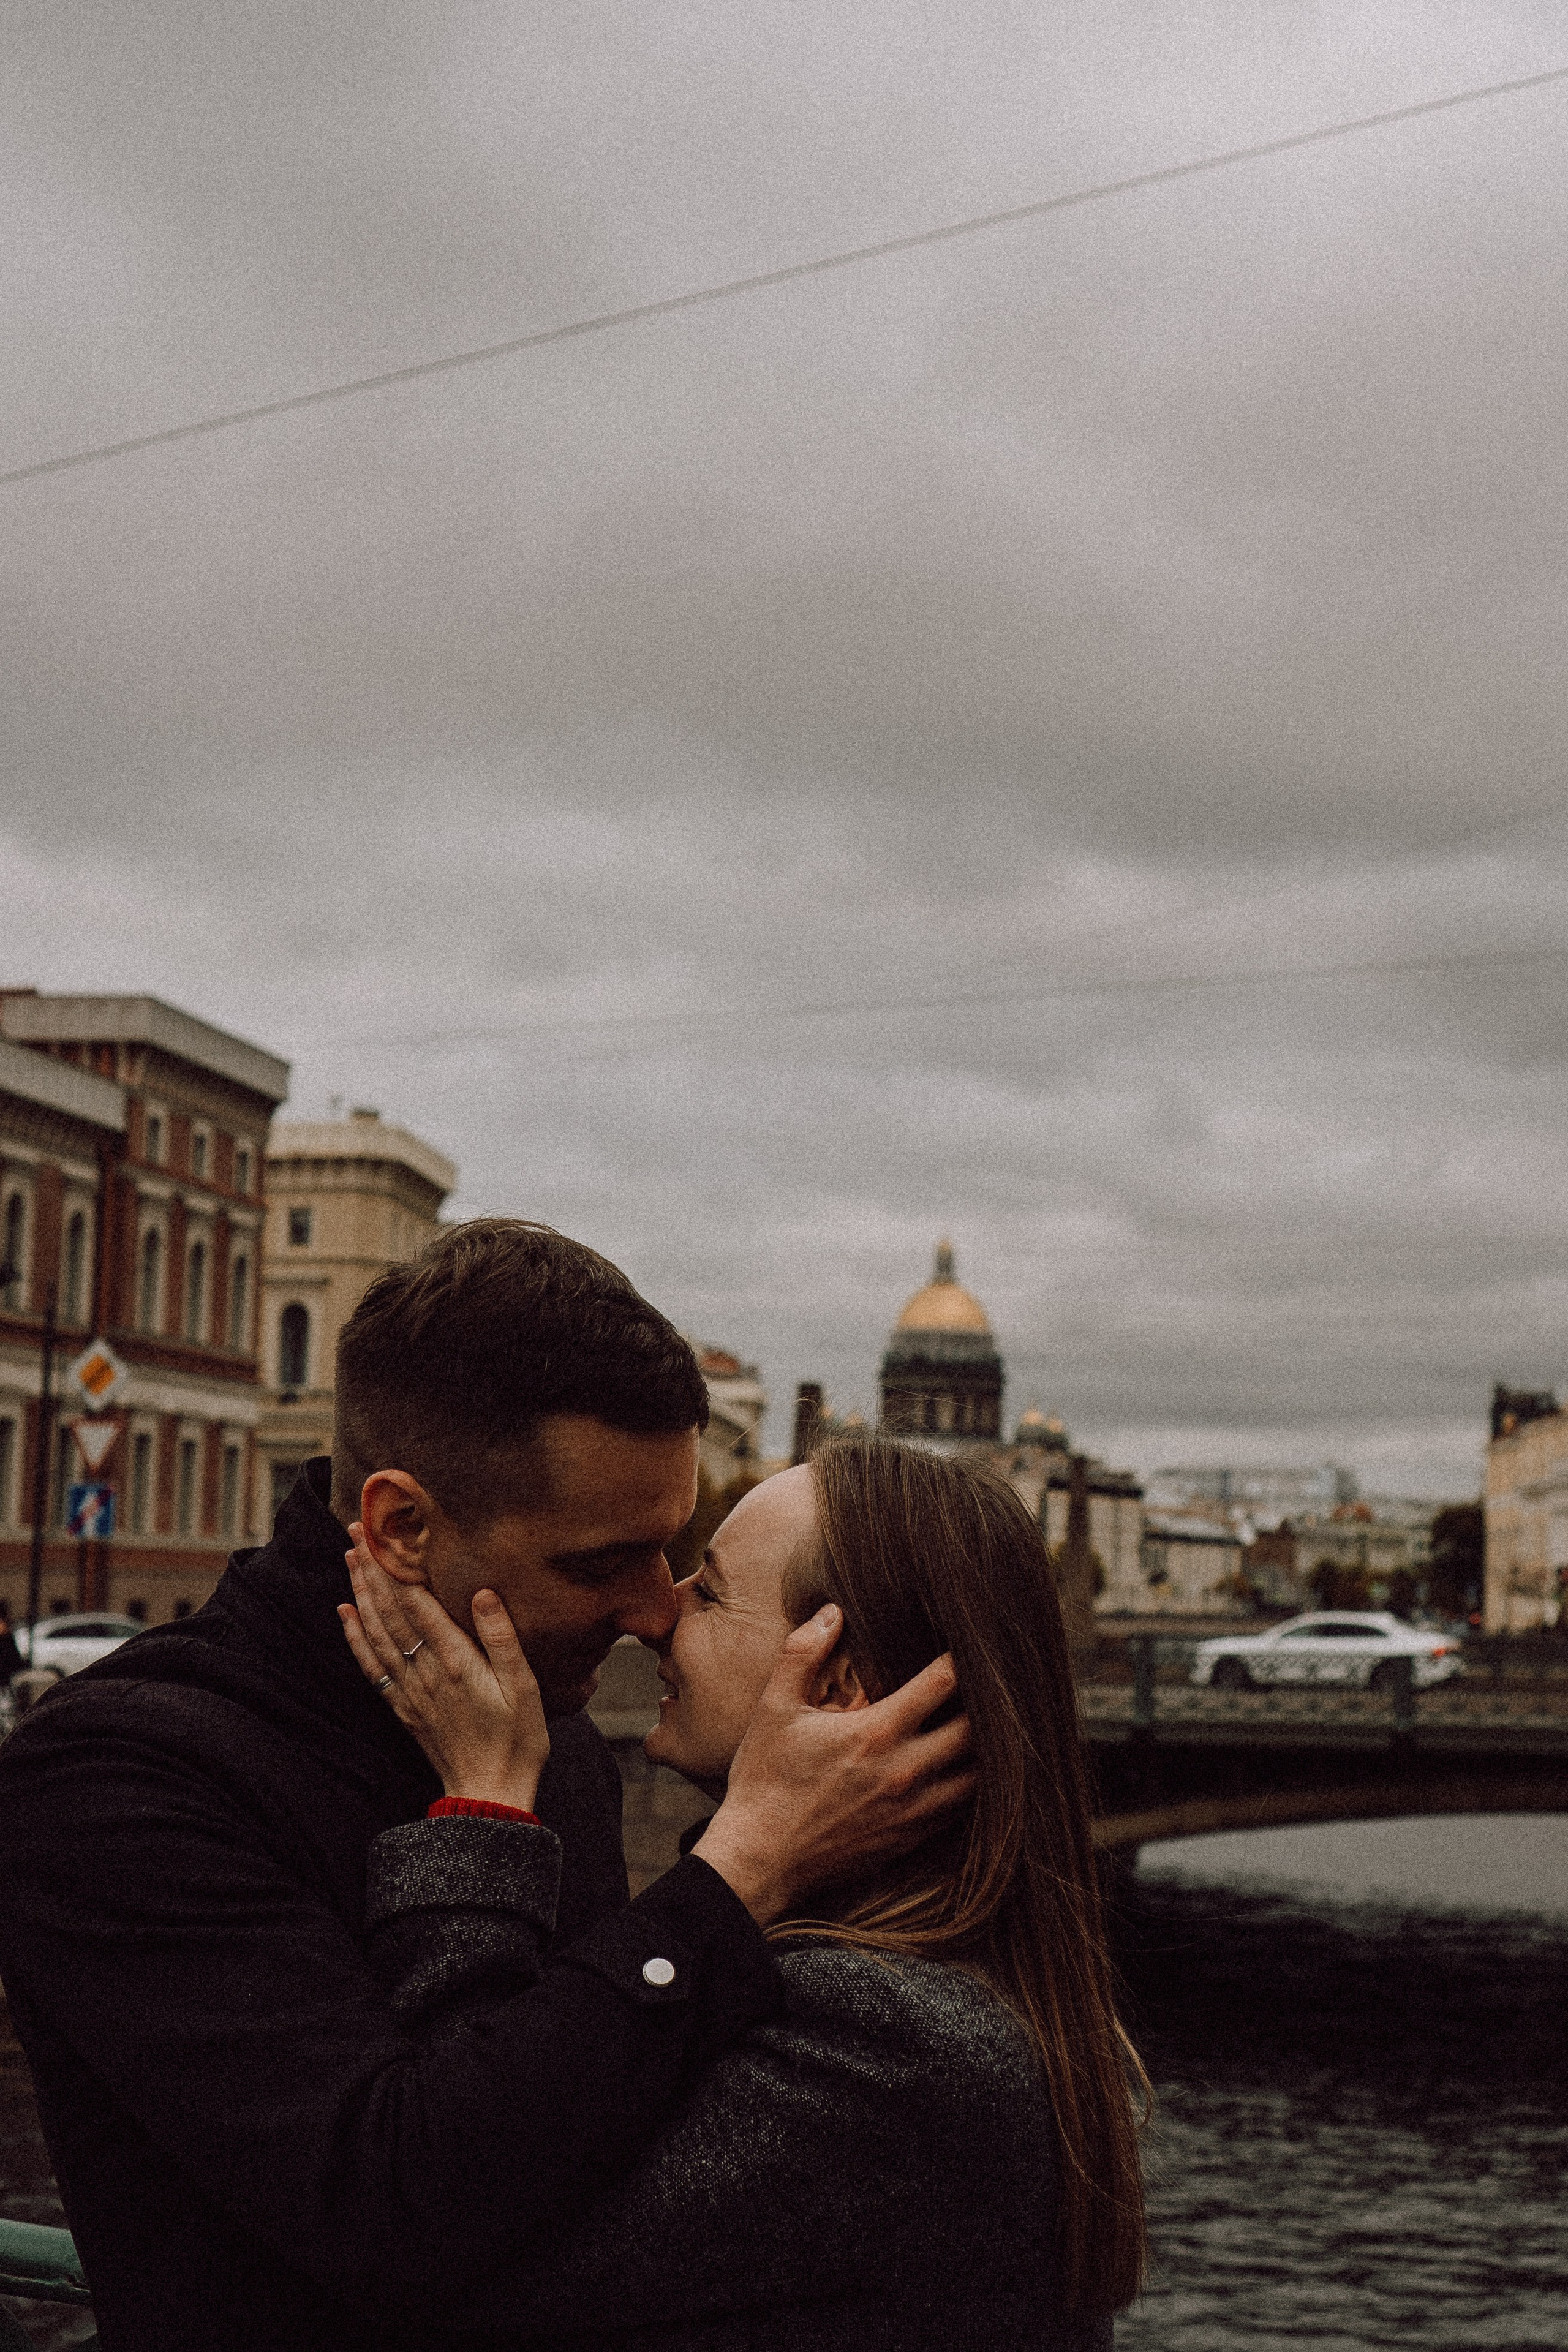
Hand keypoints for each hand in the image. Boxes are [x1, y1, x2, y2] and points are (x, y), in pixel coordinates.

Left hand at [338, 1525, 549, 1813]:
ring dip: (361, 1593)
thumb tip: (482, 1591)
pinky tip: (346, 1614)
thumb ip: (502, 1638)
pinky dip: (355, 1637)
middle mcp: (425, 1672)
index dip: (399, 1566)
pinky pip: (371, 1665)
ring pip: (376, 1633)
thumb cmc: (518, 1739)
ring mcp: (410, 1690)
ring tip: (350, 1558)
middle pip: (390, 1611)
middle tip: (357, 1530)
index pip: (418, 1603)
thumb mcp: (524, 1687)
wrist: (489, 1794)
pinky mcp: (403, 1707)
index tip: (385, 1532)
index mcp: (456, 1662)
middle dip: (372, 1568)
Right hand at [692, 1606, 973, 1924]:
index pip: (944, 1682)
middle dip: (986, 1703)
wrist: (759, 1860)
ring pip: (978, 1776)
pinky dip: (969, 1788)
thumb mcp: (774, 1708)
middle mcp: (905, 1771)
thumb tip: (832, 1612)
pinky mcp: (911, 1840)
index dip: (963, 1657)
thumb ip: (802, 1653)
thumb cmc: (764, 1781)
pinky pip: (960, 1810)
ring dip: (985, 1750)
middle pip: (976, 1730)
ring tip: (985, 1728)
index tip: (970, 1642)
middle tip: (989, 1683)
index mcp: (876, 1732)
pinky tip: (963, 1771)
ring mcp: (912, 1810)